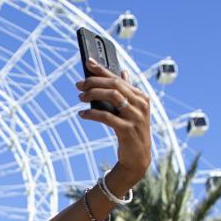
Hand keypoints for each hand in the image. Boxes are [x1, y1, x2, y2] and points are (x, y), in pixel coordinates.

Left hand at [77, 58, 152, 188]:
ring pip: (112, 96)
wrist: (138, 158)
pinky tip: (82, 114)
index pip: (119, 78)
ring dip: (93, 94)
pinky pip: (107, 117)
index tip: (88, 62)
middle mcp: (141, 104)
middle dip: (94, 82)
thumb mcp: (133, 110)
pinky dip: (92, 114)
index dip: (102, 69)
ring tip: (80, 98)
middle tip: (79, 85)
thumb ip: (127, 91)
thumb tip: (123, 72)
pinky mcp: (128, 130)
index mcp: (141, 96)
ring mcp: (136, 117)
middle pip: (115, 85)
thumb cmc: (132, 131)